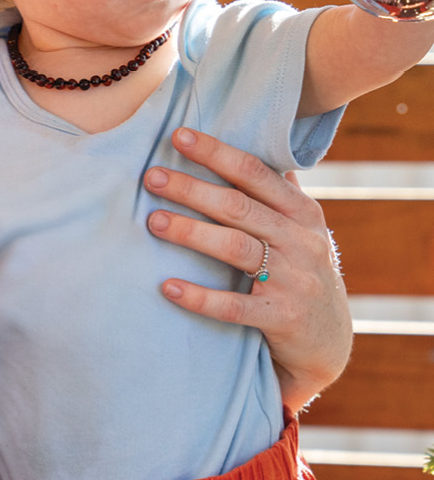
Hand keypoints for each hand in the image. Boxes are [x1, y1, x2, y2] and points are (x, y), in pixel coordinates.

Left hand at [144, 128, 350, 411]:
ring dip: (191, 233)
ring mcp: (295, 281)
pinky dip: (200, 297)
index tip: (178, 136)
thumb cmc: (300, 273)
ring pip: (236, 248)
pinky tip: (168, 287)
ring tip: (153, 222)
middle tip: (151, 177)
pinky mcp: (281, 319)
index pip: (255, 174)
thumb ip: (278, 193)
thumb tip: (259, 139)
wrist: (328, 342)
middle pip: (239, 207)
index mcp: (303, 213)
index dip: (217, 153)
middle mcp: (302, 241)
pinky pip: (234, 306)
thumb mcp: (300, 230)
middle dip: (192, 189)